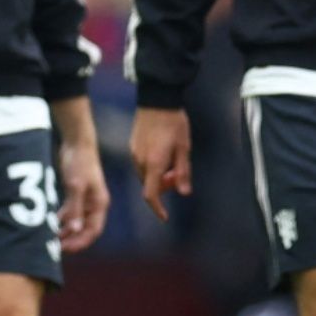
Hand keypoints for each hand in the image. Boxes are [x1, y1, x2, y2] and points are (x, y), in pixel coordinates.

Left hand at [55, 136, 108, 252]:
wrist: (77, 143)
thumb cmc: (80, 162)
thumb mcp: (76, 186)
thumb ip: (75, 208)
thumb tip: (75, 229)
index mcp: (99, 204)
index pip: (93, 231)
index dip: (80, 243)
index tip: (66, 250)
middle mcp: (94, 205)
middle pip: (84, 229)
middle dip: (71, 240)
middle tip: (55, 248)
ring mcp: (85, 200)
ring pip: (76, 222)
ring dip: (65, 232)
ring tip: (50, 240)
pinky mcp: (75, 194)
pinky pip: (69, 213)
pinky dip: (61, 220)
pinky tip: (49, 225)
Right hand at [130, 107, 191, 221]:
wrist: (157, 99)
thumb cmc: (174, 123)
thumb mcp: (184, 148)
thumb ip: (183, 172)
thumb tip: (183, 192)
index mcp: (154, 164)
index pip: (151, 195)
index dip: (157, 208)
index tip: (165, 216)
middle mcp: (140, 162)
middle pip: (149, 185)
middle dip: (162, 187)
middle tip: (177, 175)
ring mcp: (133, 153)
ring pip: (145, 175)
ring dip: (157, 176)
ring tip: (171, 162)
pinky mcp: (132, 146)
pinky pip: (141, 164)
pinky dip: (151, 166)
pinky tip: (161, 154)